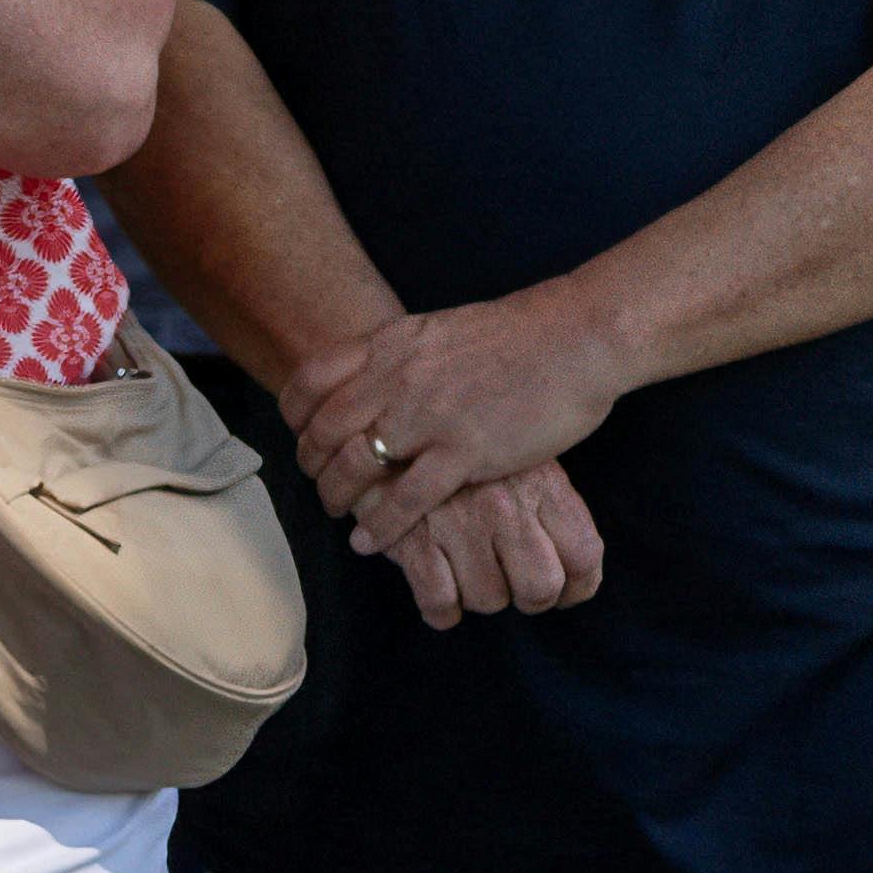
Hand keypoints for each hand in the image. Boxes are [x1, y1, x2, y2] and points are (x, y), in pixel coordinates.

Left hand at [291, 297, 625, 554]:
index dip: (295, 416)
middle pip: (323, 430)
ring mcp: (429, 416)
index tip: (301, 436)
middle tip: (319, 482)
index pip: (311, 379)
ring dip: (337, 496)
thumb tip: (379, 376)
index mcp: (392, 343)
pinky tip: (370, 542)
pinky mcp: (465, 451)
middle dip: (312, 464)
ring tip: (341, 511)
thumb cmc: (519, 335)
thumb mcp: (441, 330)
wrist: (577, 336)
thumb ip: (403, 356)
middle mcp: (398, 377)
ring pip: (353, 466)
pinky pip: (405, 500)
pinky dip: (380, 527)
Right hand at [378, 459, 608, 630]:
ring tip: (470, 575)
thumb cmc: (470, 439)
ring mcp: (460, 523)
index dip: (579, 587)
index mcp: (540, 484)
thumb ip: (549, 505)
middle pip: (540, 587)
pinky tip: (441, 595)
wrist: (392, 411)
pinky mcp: (414, 538)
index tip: (566, 594)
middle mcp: (506, 506)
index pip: (584, 555)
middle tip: (516, 590)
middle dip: (530, 600)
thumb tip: (578, 570)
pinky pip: (440, 603)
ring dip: (480, 598)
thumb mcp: (523, 456)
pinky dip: (441, 610)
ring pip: (489, 599)